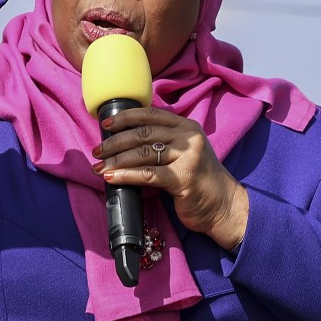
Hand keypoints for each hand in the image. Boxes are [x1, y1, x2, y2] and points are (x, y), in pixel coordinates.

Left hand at [90, 107, 248, 249]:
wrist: (224, 206)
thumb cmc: (199, 180)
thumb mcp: (185, 152)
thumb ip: (164, 142)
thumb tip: (125, 140)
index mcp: (187, 127)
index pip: (151, 114)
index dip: (126, 117)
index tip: (106, 123)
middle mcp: (188, 138)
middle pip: (143, 133)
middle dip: (115, 142)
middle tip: (97, 150)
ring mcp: (187, 157)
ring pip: (142, 153)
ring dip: (116, 160)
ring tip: (99, 167)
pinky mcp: (183, 179)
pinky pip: (147, 174)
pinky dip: (125, 175)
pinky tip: (111, 177)